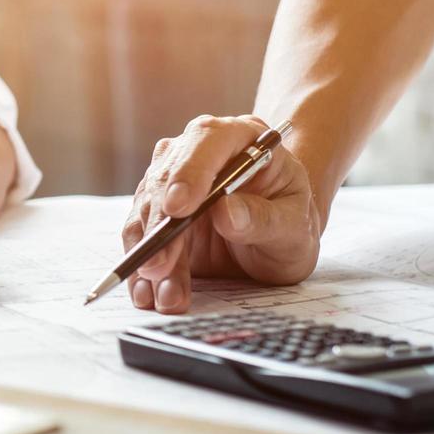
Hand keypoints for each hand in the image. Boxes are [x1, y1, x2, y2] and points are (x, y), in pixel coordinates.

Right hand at [122, 114, 320, 312]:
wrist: (275, 241)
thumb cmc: (290, 225)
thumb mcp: (293, 228)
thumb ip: (263, 218)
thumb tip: (226, 212)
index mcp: (240, 138)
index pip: (207, 139)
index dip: (190, 171)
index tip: (178, 208)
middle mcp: (198, 152)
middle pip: (166, 178)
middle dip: (159, 226)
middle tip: (159, 266)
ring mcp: (172, 181)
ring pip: (147, 211)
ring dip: (150, 254)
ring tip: (162, 295)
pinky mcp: (157, 213)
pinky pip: (140, 236)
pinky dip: (140, 266)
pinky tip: (147, 292)